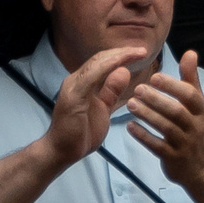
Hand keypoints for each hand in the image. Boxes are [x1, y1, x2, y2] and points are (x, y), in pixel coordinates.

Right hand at [46, 47, 143, 167]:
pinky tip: (121, 64)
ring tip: (137, 53)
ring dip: (118, 56)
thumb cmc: (80, 133)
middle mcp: (76, 80)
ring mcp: (73, 87)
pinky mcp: (73, 97)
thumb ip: (111, 91)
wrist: (61, 152)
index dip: (121, 55)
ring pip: (97, 64)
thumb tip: (124, 72)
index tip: (140, 52)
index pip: (102, 62)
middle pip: (101, 58)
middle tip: (142, 50)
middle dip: (123, 52)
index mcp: (82, 82)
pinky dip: (107, 67)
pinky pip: (91, 77)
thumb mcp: (103, 109)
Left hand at [125, 51, 203, 192]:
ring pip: (166, 128)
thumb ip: (191, 79)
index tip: (154, 76)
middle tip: (137, 89)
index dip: (172, 86)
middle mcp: (196, 127)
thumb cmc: (195, 128)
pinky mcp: (173, 158)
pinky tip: (129, 126)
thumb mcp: (198, 104)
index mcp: (202, 110)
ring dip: (147, 115)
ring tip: (130, 104)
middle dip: (156, 100)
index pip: (190, 95)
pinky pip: (157, 147)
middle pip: (176, 112)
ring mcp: (185, 144)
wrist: (201, 167)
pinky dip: (143, 136)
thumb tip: (190, 52)